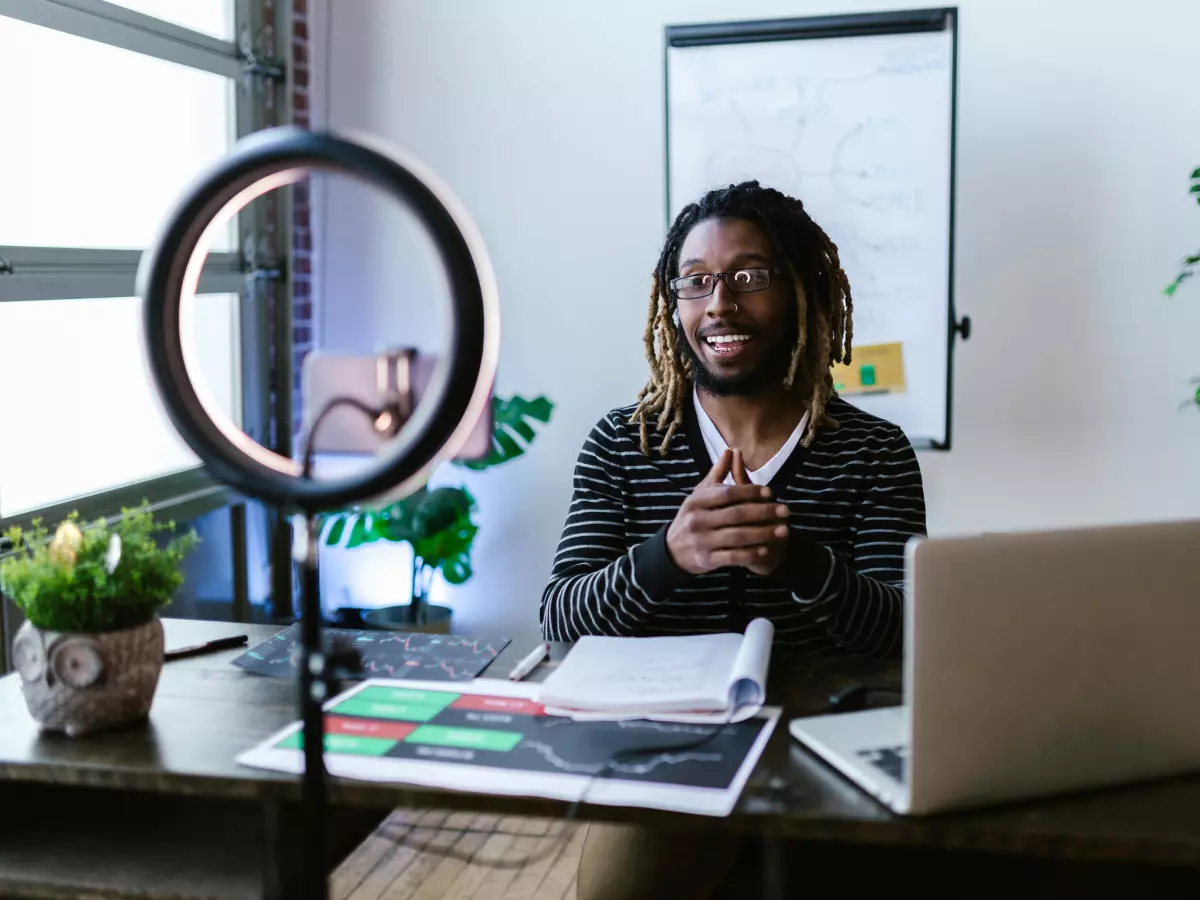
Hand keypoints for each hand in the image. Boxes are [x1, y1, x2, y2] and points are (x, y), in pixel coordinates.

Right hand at [666, 449, 789, 575]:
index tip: (770, 492)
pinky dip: (750, 553)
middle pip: (735, 514)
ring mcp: (702, 541)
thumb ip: (717, 474)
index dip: (750, 491)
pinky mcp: (707, 559)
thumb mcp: (700, 495)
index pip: (727, 493)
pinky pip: (732, 557)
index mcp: (697, 501)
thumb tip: (731, 450)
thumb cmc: (693, 517)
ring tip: (783, 530)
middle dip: (763, 512)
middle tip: (784, 510)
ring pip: (737, 536)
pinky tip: (766, 549)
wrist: (673, 550)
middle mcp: (698, 520)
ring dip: (763, 533)